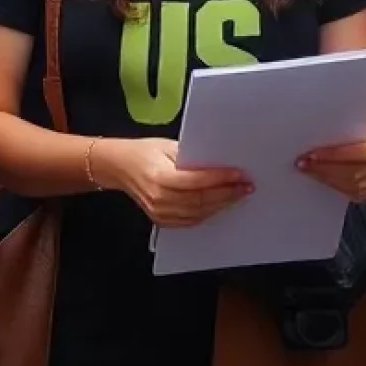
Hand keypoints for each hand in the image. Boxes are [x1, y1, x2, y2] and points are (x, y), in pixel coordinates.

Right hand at [93, 137, 251, 227]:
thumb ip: (192, 157)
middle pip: (200, 200)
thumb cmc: (144, 150)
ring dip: (221, 205)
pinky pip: (190, 220)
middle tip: (247, 186)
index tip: (240, 174)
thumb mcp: (168, 145)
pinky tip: (221, 204)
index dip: (220, 179)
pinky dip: (208, 213)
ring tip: (239, 195)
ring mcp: (159, 213)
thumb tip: (221, 162)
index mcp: (159, 176)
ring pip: (198, 213)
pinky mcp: (161, 220)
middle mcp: (159, 198)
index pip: (196, 181)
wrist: (118, 166)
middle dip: (227, 194)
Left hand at [298, 112, 365, 202]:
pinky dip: (335, 187)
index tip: (312, 153)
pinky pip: (354, 194)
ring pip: (353, 186)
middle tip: (302, 163)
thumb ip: (343, 117)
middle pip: (354, 172)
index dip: (335, 155)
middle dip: (325, 168)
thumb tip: (312, 116)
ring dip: (327, 179)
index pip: (360, 151)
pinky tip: (319, 178)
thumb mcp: (359, 111)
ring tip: (306, 170)